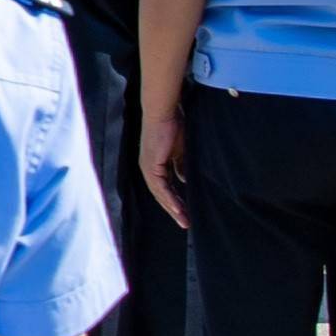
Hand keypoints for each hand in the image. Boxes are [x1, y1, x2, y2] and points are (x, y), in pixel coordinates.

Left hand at [138, 93, 193, 230]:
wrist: (164, 112)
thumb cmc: (174, 126)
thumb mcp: (181, 151)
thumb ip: (181, 166)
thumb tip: (184, 180)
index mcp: (156, 166)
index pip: (166, 189)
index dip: (176, 201)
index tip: (186, 213)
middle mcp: (149, 169)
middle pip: (162, 196)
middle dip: (175, 210)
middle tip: (186, 223)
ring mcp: (148, 168)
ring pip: (160, 195)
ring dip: (173, 209)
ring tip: (185, 221)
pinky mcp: (151, 165)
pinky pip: (161, 187)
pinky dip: (169, 198)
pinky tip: (178, 208)